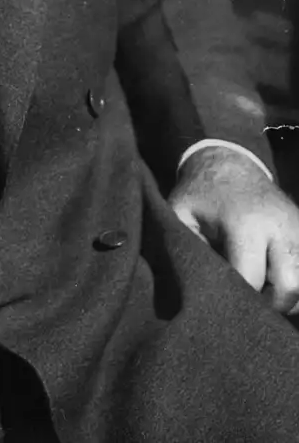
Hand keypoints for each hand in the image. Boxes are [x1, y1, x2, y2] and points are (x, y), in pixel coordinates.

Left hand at [169, 145, 298, 313]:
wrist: (231, 163)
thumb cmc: (201, 195)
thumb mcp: (181, 214)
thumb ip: (188, 247)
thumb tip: (200, 286)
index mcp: (245, 223)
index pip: (251, 279)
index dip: (235, 297)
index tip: (221, 299)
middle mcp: (279, 227)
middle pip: (289, 287)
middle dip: (269, 303)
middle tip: (246, 301)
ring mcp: (298, 229)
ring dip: (285, 294)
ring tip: (260, 287)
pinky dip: (294, 280)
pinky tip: (273, 277)